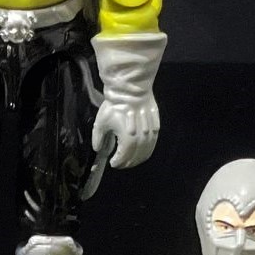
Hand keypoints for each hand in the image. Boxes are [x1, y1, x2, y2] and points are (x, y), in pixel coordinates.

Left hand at [90, 32, 165, 170]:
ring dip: (138, 159)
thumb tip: (98, 149)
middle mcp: (141, 138)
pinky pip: (153, 143)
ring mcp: (150, 132)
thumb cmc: (114, 106)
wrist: (131, 90)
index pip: (124, 157)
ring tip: (130, 160)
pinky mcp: (156, 126)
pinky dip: (147, 150)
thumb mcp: (101, 123)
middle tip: (120, 164)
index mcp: (128, 139)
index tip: (113, 163)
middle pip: (136, 157)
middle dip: (127, 163)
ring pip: (146, 151)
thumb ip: (98, 139)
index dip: (118, 162)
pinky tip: (141, 151)